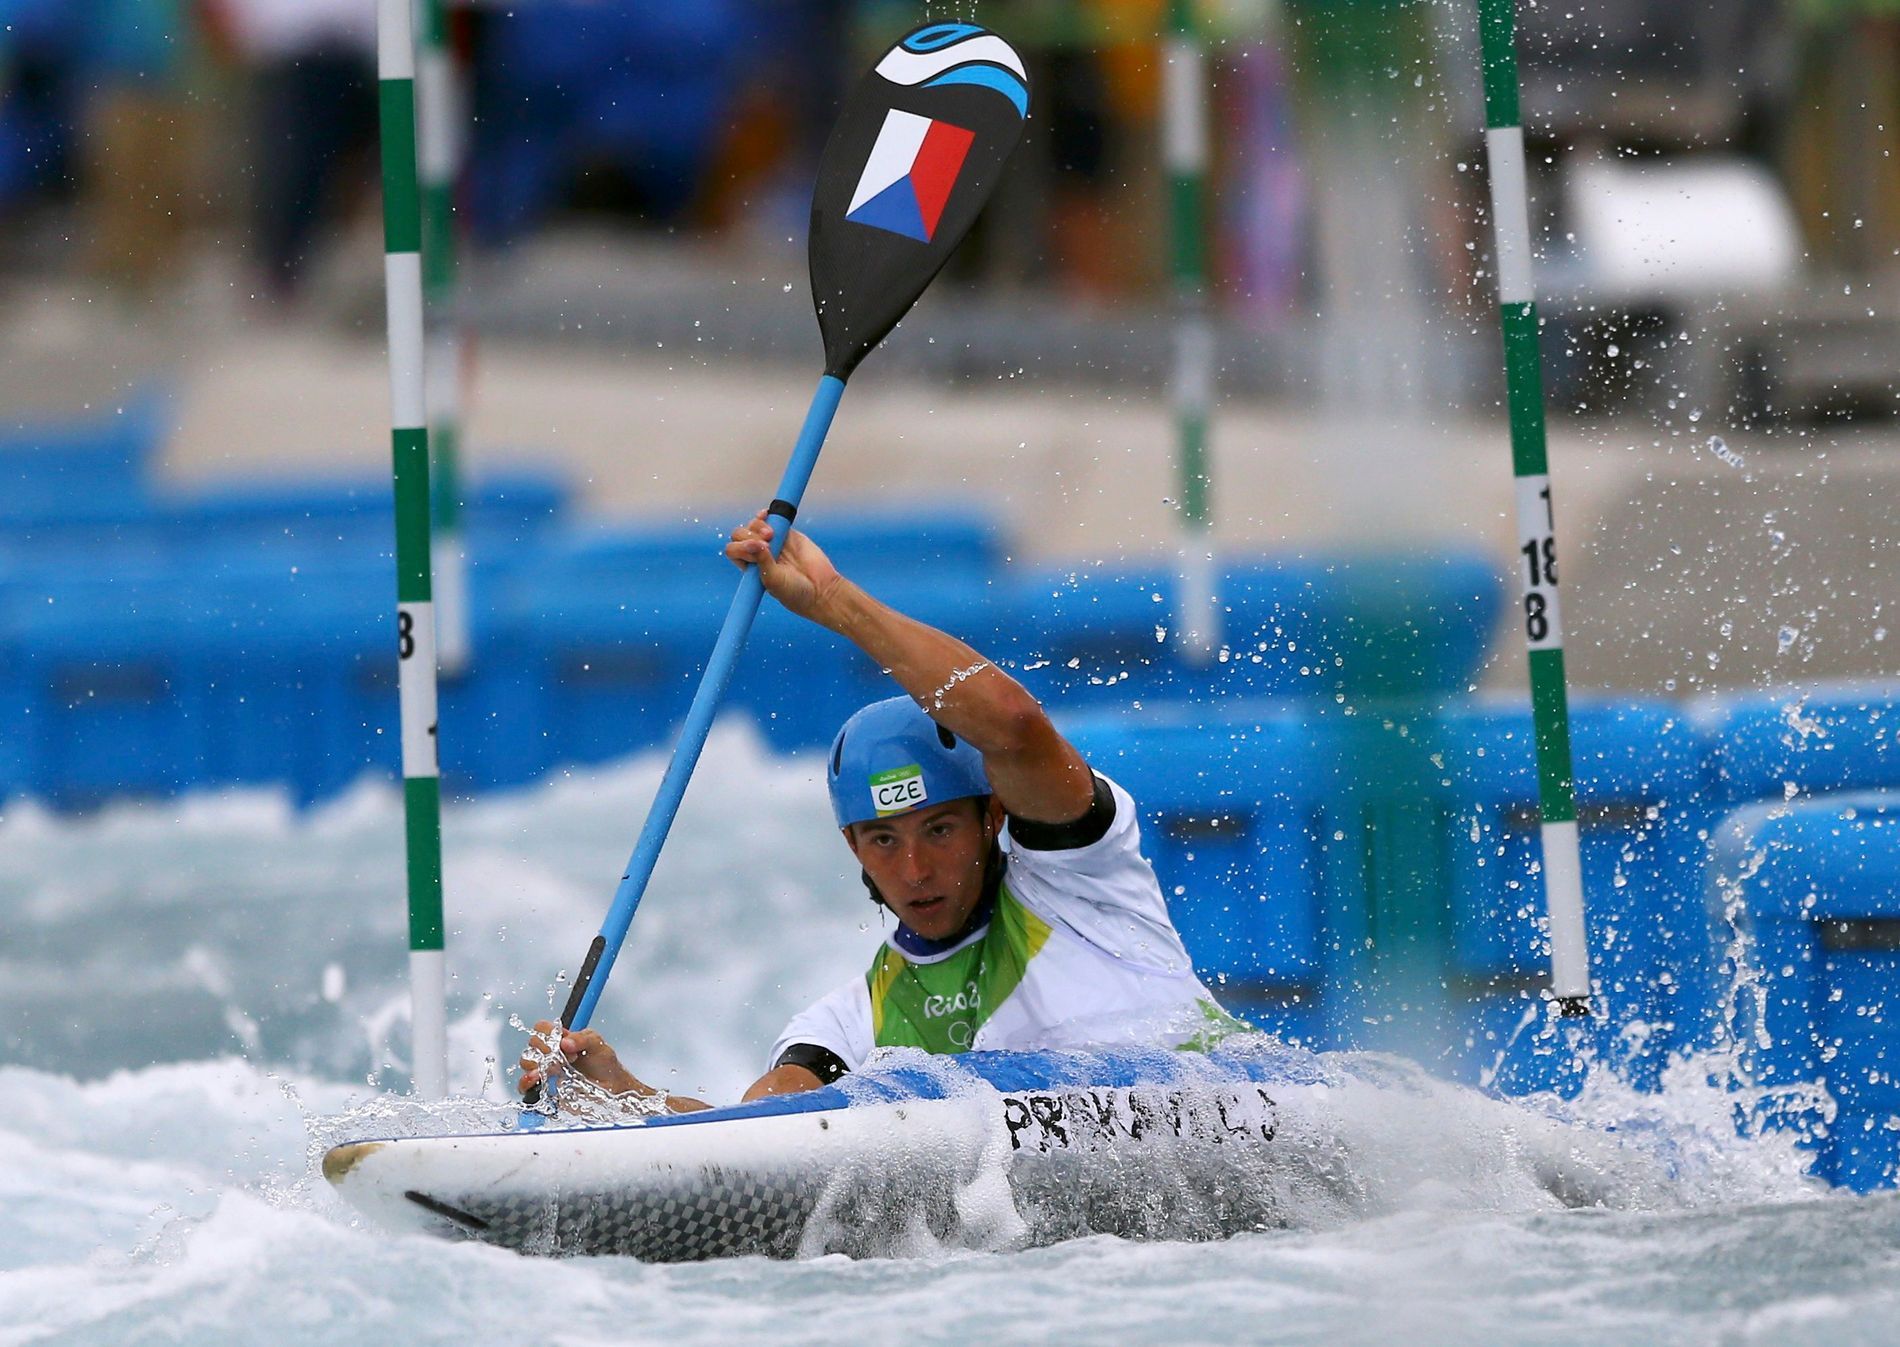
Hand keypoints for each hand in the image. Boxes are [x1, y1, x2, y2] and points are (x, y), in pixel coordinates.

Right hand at [516, 1020, 645, 1098]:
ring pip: (526, 1062)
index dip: (547, 1033)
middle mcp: (550, 1053)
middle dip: (544, 1049)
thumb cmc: (605, 1064)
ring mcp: (545, 1071)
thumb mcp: (598, 1044)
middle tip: (562, 1058)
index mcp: (561, 1038)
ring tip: (552, 1069)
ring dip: (535, 1064)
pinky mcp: (544, 1089)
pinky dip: (526, 1082)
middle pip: (532, 1045)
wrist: (612, 1089)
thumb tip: (565, 1042)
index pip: (542, 1028)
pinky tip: (536, 1080)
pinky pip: (525, 1086)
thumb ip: (582, 1039)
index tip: (560, 1042)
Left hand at [725, 511, 843, 621]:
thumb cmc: (794, 591)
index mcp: (750, 567)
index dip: (740, 548)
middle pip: (741, 535)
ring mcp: (772, 542)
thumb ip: (762, 561)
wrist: (820, 588)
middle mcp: (758, 553)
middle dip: (748, 536)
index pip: (734, 551)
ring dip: (757, 526)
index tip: (753, 553)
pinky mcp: (786, 532)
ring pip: (753, 525)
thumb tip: (751, 543)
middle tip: (765, 544)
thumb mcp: (773, 580)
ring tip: (771, 535)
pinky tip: (765, 514)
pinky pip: (770, 519)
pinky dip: (764, 515)